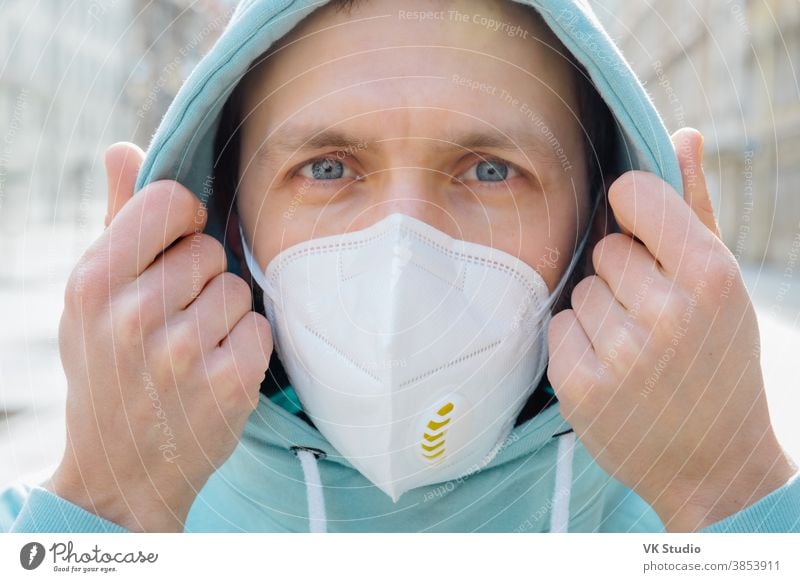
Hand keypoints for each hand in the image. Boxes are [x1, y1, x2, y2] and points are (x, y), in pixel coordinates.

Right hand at [46, 142, 272, 530]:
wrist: (121, 470)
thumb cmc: (107, 371)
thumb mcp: (91, 299)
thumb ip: (115, 220)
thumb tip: (123, 147)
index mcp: (93, 281)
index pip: (170, 200)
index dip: (184, 219)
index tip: (176, 245)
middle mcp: (133, 314)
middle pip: (209, 249)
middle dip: (200, 279)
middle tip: (173, 320)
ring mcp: (181, 353)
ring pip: (238, 289)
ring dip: (223, 316)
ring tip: (189, 350)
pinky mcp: (226, 383)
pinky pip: (259, 328)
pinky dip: (245, 347)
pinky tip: (214, 371)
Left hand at [547, 127, 797, 531]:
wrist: (714, 462)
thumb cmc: (718, 359)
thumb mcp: (723, 283)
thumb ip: (696, 207)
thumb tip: (682, 135)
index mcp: (710, 276)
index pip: (633, 195)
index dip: (632, 211)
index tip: (642, 233)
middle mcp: (668, 312)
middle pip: (603, 248)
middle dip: (622, 276)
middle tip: (652, 316)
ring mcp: (621, 353)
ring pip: (578, 290)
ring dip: (599, 313)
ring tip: (635, 347)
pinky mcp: (581, 386)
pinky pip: (557, 328)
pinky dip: (577, 345)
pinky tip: (610, 369)